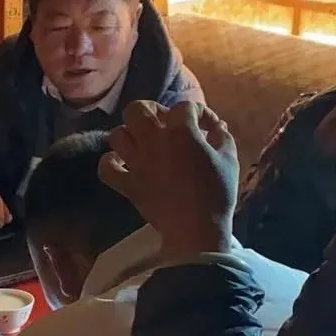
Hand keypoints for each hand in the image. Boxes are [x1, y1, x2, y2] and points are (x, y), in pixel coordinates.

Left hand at [100, 101, 237, 264]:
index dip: (199, 112)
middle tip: (165, 122)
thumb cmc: (217, 193)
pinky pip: (106, 167)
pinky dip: (111, 163)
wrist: (196, 229)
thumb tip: (216, 126)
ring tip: (143, 142)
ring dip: (130, 134)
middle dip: (151, 110)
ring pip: (117, 134)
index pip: (185, 106)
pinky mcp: (126, 183)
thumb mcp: (229, 160)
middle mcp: (152, 140)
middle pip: (137, 109)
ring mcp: (135, 162)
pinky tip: (123, 164)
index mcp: (180, 131)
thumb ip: (222, 137)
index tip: (208, 126)